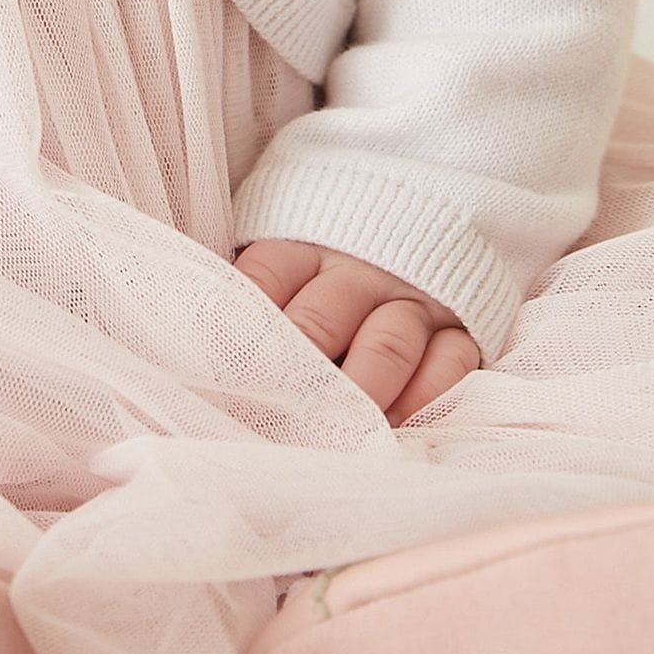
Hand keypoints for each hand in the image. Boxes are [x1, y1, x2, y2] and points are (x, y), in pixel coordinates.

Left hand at [231, 239, 480, 424]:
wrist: (422, 218)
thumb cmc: (327, 271)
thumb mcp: (286, 266)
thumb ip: (248, 301)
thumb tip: (193, 352)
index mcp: (301, 249)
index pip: (263, 281)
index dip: (241, 333)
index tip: (222, 382)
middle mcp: (356, 271)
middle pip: (318, 321)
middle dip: (295, 375)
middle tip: (276, 421)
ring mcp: (411, 298)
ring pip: (385, 347)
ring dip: (360, 395)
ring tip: (338, 435)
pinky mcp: (460, 326)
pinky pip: (449, 363)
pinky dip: (425, 400)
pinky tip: (400, 428)